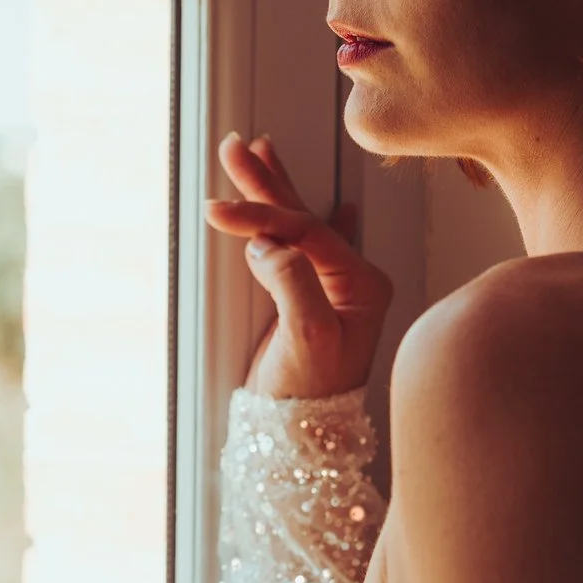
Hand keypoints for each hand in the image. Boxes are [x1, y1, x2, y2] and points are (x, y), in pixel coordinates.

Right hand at [203, 132, 392, 399]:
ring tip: (254, 151)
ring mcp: (330, 287)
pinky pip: (299, 245)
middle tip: (234, 148)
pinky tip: (328, 198)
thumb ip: (292, 284)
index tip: (219, 211)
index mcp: (362, 285)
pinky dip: (289, 219)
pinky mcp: (307, 298)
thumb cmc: (309, 394)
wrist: (299, 435)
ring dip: (272, 190)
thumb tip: (267, 245)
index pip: (309, 233)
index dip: (263, 217)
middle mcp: (351, 280)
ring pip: (297, 225)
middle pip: (304, 217)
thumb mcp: (307, 339)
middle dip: (267, 184)